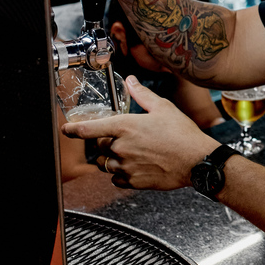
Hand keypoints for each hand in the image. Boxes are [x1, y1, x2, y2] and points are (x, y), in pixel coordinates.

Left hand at [61, 76, 216, 189]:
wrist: (197, 161)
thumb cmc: (183, 135)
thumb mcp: (163, 108)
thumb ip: (142, 95)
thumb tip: (131, 81)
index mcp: (125, 127)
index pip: (90, 129)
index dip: (74, 129)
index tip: (67, 129)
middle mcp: (121, 148)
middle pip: (99, 147)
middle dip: (107, 142)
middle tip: (125, 139)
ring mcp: (126, 166)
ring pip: (106, 165)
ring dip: (113, 159)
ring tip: (132, 153)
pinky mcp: (133, 182)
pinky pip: (116, 180)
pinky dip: (121, 174)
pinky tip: (136, 166)